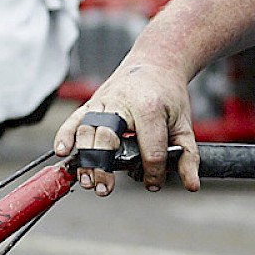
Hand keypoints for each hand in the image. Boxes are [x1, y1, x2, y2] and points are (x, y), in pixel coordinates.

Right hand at [52, 54, 197, 192]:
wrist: (156, 64)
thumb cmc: (169, 96)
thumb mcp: (184, 124)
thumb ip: (188, 156)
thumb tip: (191, 185)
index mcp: (150, 109)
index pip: (149, 150)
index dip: (152, 172)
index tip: (153, 183)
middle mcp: (122, 103)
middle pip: (109, 139)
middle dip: (105, 167)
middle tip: (104, 189)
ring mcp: (105, 101)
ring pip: (88, 131)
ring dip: (85, 158)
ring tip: (88, 182)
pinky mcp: (93, 102)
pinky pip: (74, 119)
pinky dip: (65, 135)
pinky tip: (63, 152)